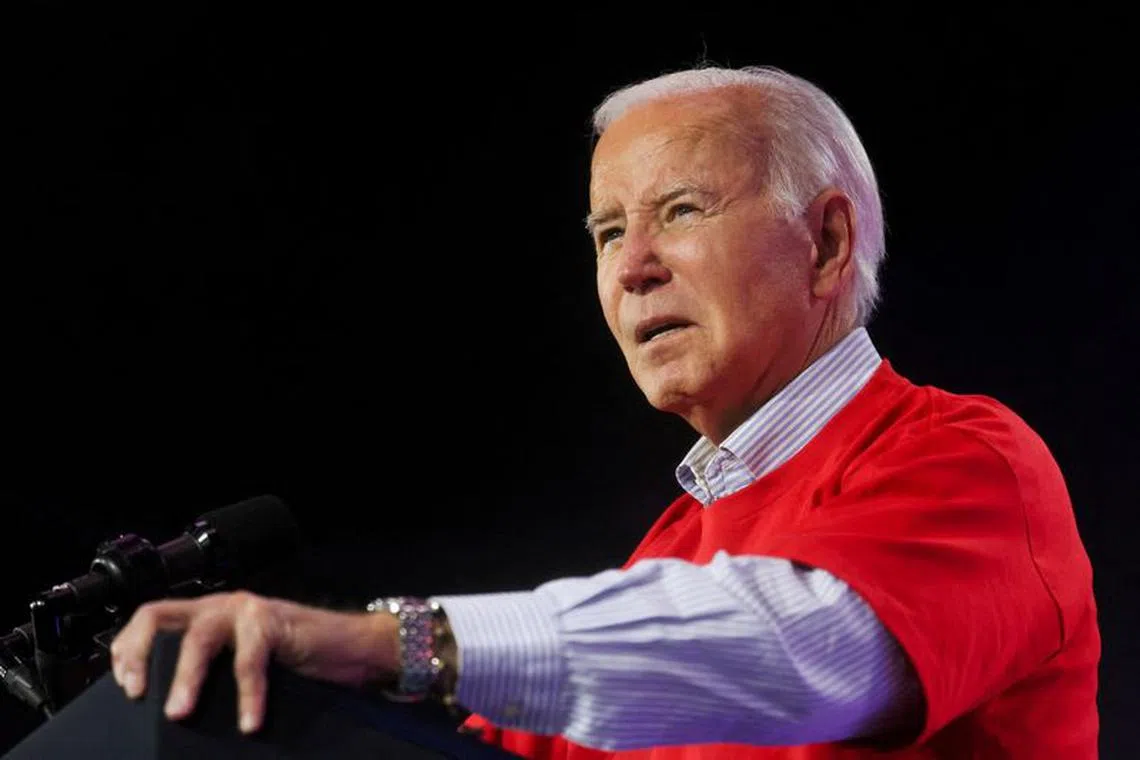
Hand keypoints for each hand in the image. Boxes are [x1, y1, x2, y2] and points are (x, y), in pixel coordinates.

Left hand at [109, 591, 399, 733]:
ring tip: (178, 714)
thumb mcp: (241, 672)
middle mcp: (220, 608)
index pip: (150, 620)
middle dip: (138, 653)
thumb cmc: (297, 667)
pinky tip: (250, 723)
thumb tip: (168, 718)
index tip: (124, 689)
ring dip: (186, 677)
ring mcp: (247, 611)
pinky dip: (248, 694)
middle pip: (159, 615)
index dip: (127, 649)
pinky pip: (251, 659)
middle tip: (136, 693)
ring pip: (199, 636)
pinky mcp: (276, 621)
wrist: (356, 650)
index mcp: (205, 618)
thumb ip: (212, 679)